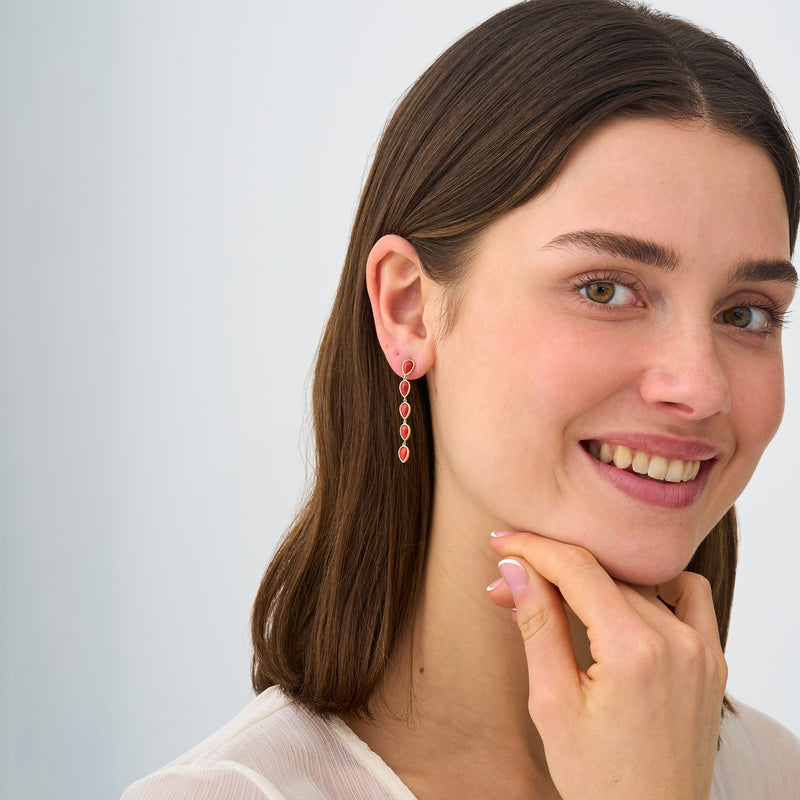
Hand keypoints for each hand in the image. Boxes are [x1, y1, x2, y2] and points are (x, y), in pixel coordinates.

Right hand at [488, 531, 725, 799]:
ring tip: (555, 597)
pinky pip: (688, 597)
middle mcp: (678, 642)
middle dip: (549, 571)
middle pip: (602, 574)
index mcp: (635, 651)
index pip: (576, 567)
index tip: (500, 542)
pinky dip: (652, 586)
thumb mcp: (552, 703)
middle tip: (509, 586)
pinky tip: (621, 599)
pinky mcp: (712, 661)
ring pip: (637, 582)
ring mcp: (702, 650)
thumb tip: (515, 568)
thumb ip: (538, 625)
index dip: (532, 548)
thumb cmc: (598, 780)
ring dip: (592, 580)